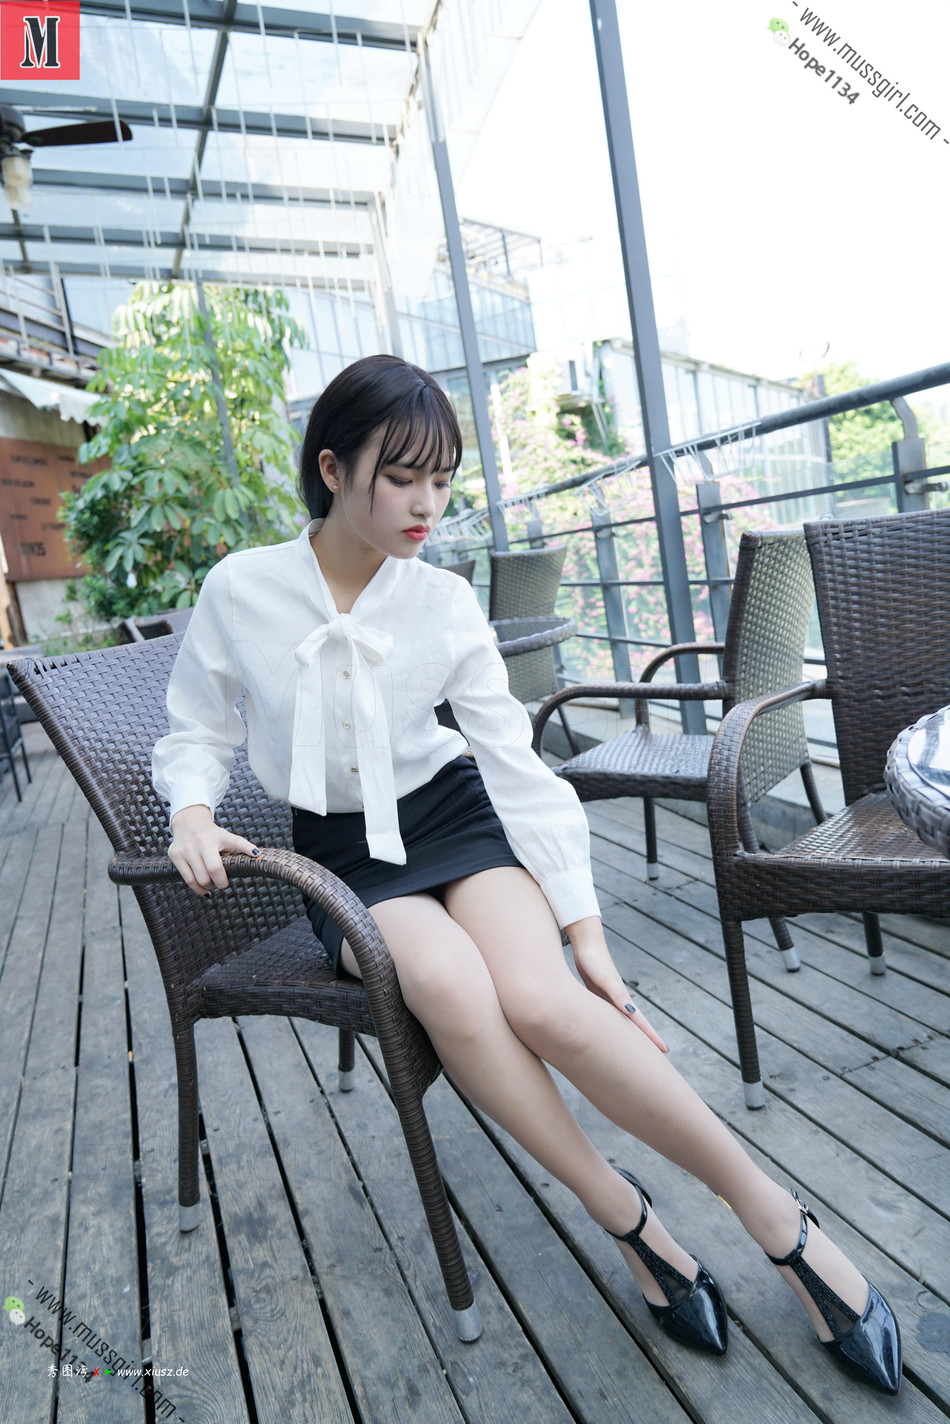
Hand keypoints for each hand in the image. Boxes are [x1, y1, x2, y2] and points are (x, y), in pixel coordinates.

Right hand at [168, 803, 259, 894]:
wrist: (188, 822)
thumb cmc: (211, 833)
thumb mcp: (227, 836)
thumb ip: (241, 845)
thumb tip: (258, 855)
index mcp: (214, 838)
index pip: (219, 863)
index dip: (224, 878)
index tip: (227, 883)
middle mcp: (198, 843)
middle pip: (210, 873)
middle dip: (218, 883)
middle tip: (221, 883)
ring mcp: (185, 850)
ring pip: (198, 879)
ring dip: (207, 887)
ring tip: (212, 885)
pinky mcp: (174, 855)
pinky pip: (186, 879)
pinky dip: (196, 888)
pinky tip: (203, 889)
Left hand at [564, 916, 668, 1052]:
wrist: (585, 944)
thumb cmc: (595, 962)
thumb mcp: (606, 980)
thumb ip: (617, 996)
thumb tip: (631, 1013)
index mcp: (623, 999)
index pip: (641, 1022)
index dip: (653, 1037)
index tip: (666, 1051)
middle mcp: (619, 1000)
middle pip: (635, 1023)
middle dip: (646, 1038)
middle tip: (657, 1054)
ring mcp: (609, 997)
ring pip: (623, 1020)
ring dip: (631, 1032)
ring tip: (637, 1046)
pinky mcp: (598, 994)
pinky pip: (609, 1015)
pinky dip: (614, 1024)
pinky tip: (610, 1028)